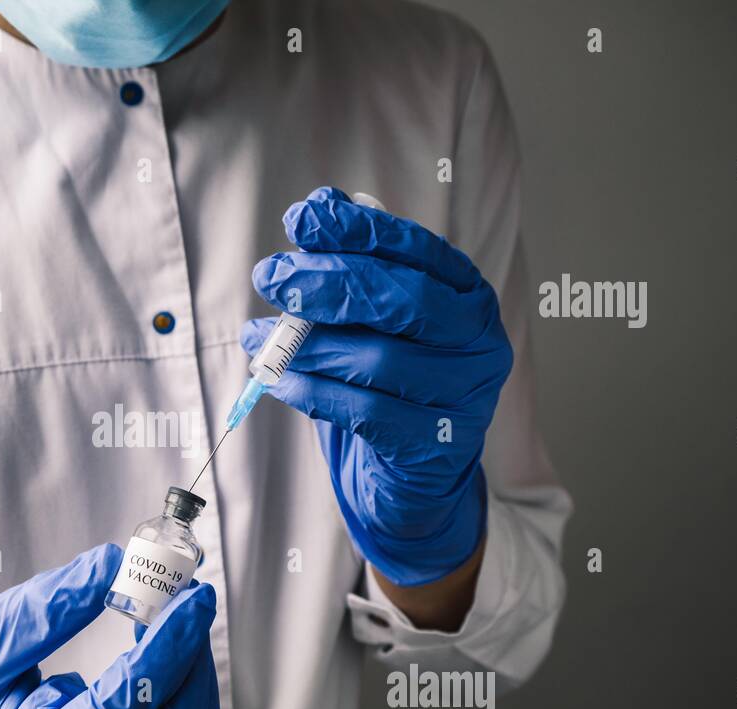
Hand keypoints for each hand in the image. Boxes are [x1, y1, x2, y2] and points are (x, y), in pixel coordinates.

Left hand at [243, 186, 511, 587]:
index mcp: (468, 296)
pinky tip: (279, 380)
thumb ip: (357, 266)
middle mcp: (478, 341)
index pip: (417, 251)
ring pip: (377, 359)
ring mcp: (464, 395)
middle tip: (270, 275)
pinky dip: (313, 391)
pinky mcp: (435, 444)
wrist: (414, 476)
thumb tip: (322, 204)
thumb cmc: (392, 384)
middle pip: (402, 300)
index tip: (302, 216)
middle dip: (327, 282)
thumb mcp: (375, 323)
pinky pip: (364, 411)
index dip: (359, 231)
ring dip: (305, 344)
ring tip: (258, 338)